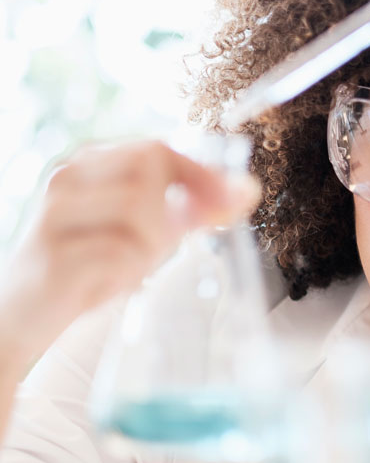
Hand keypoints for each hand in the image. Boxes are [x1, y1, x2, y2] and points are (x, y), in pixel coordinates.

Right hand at [0, 141, 260, 359]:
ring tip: (125, 269)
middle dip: (176, 210)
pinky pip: (121, 255)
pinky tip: (105, 286)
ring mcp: (55, 215)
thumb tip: (248, 189)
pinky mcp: (54, 256)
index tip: (236, 198)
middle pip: (152, 167)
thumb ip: (192, 209)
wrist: (16, 319)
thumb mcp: (144, 231)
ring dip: (149, 249)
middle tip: (166, 245)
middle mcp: (67, 179)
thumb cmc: (87, 266)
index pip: (159, 148)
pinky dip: (127, 274)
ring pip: (141, 212)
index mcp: (88, 163)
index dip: (203, 173)